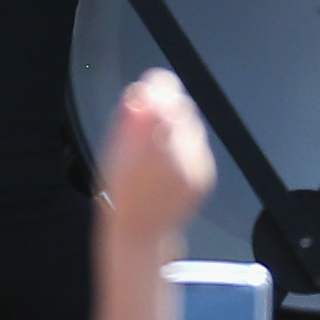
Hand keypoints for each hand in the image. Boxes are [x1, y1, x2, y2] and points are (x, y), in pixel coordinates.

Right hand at [97, 69, 215, 233]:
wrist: (142, 232)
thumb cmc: (122, 195)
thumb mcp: (114, 154)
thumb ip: (128, 122)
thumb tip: (139, 94)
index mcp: (152, 146)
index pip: (166, 99)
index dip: (158, 87)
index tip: (151, 87)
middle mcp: (180, 155)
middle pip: (182, 109)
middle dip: (167, 107)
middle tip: (149, 114)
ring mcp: (197, 167)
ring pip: (193, 126)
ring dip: (176, 126)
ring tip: (157, 143)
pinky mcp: (206, 175)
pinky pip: (199, 146)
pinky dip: (185, 145)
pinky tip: (169, 159)